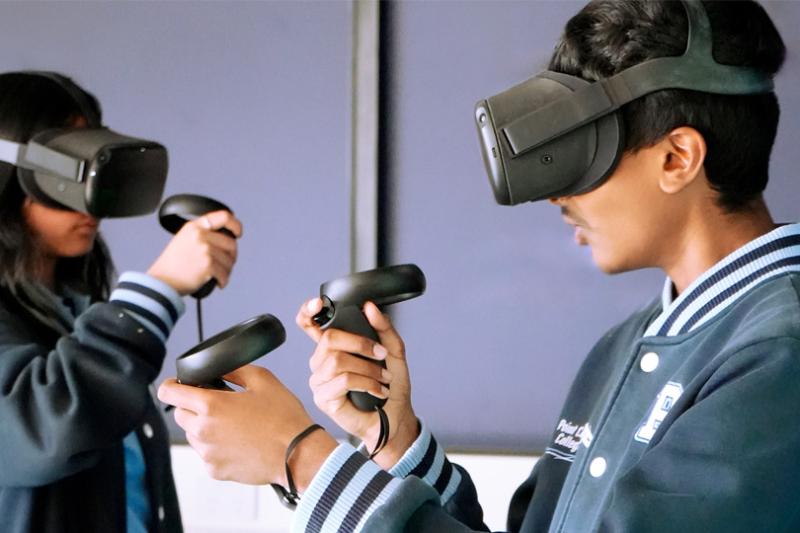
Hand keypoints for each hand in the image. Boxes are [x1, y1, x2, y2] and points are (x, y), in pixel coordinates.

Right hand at [147, 210, 242, 294]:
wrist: (161, 281)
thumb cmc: (172, 265)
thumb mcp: (184, 239)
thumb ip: (202, 235)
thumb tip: (226, 239)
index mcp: (194, 226)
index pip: (223, 217)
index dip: (235, 225)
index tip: (238, 233)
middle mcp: (200, 235)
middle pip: (231, 243)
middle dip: (231, 256)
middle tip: (225, 265)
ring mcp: (205, 249)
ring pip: (229, 260)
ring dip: (227, 271)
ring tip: (218, 276)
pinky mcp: (208, 264)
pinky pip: (225, 273)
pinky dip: (223, 281)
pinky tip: (218, 283)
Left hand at [158, 365, 336, 488]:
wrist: (298, 454)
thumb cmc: (284, 418)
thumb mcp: (263, 380)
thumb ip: (235, 369)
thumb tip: (218, 369)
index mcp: (211, 405)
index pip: (169, 392)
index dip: (172, 385)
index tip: (178, 384)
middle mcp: (203, 431)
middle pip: (180, 414)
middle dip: (192, 405)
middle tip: (217, 404)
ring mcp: (208, 454)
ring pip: (192, 435)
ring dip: (204, 427)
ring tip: (234, 424)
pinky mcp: (215, 471)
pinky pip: (206, 454)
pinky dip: (216, 446)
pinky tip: (239, 441)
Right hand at [296, 299, 419, 468]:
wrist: (394, 418)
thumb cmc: (390, 386)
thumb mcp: (392, 351)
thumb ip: (383, 327)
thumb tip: (369, 307)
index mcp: (333, 346)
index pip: (308, 324)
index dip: (307, 311)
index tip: (319, 303)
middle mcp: (321, 361)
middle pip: (329, 339)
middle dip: (360, 343)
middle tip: (381, 355)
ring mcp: (319, 380)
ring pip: (338, 360)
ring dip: (368, 368)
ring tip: (383, 378)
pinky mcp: (323, 398)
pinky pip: (343, 380)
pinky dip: (367, 382)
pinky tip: (377, 391)